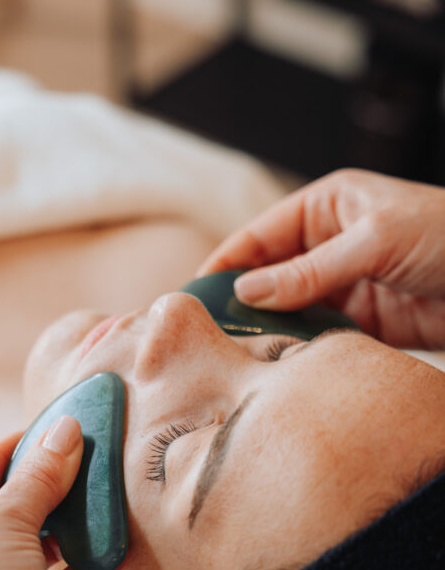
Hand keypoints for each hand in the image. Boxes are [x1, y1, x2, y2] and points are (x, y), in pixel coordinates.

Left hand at [0, 417, 111, 569]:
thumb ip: (40, 475)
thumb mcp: (10, 520)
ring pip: (1, 563)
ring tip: (91, 516)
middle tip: (73, 475)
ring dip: (51, 542)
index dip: (10, 453)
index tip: (49, 436)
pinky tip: (103, 562)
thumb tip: (66, 431)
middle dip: (34, 501)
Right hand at [198, 168, 444, 348]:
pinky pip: (318, 335)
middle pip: (269, 276)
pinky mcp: (362, 322)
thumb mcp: (374, 241)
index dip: (226, 263)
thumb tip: (248, 292)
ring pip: (290, 310)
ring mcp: (344, 285)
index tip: (196, 294)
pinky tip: (279, 364)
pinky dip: (299, 348)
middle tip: (210, 333)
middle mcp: (330, 244)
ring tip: (238, 355)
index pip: (261, 236)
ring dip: (269, 330)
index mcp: (328, 206)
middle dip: (242, 302)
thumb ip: (309, 270)